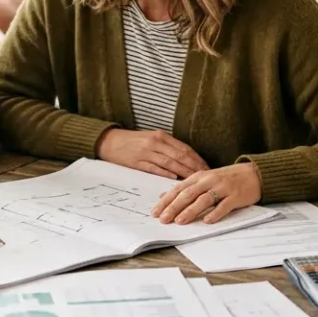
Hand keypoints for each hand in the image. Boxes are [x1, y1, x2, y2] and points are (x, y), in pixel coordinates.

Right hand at [95, 128, 209, 178]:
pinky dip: (165, 173)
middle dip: (194, 167)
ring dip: (183, 172)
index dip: (197, 158)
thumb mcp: (152, 138)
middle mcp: (155, 142)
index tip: (207, 168)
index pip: (184, 148)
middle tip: (206, 176)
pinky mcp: (137, 162)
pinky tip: (174, 178)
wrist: (110, 141)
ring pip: (169, 162)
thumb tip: (186, 160)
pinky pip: (154, 168)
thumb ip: (168, 147)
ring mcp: (146, 152)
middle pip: (179, 155)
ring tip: (194, 180)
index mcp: (161, 136)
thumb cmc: (133, 141)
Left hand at [151, 162, 261, 224]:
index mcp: (199, 176)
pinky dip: (216, 213)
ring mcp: (223, 188)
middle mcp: (209, 180)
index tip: (155, 213)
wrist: (254, 173)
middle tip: (163, 219)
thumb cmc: (226, 178)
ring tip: (180, 221)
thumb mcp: (204, 179)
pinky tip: (208, 221)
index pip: (178, 189)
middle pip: (188, 194)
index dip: (166, 201)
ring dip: (191, 211)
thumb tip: (165, 194)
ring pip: (204, 199)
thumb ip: (186, 187)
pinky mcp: (236, 196)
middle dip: (174, 207)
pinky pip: (225, 205)